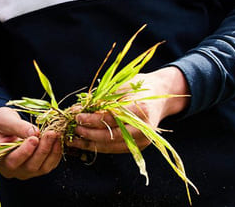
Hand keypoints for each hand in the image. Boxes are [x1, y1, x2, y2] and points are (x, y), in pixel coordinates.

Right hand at [0, 106, 60, 179]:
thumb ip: (18, 126)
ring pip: (42, 168)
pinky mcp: (37, 167)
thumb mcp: (4, 120)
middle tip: (51, 133)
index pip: (13, 161)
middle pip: (30, 166)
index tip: (35, 138)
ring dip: (52, 151)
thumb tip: (34, 132)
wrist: (1, 126)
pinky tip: (59, 140)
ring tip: (57, 134)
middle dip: (43, 149)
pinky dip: (56, 154)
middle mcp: (13, 170)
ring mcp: (25, 171)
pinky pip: (49, 165)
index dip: (25, 151)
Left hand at [69, 66, 189, 153]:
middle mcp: (144, 129)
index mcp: (141, 110)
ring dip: (91, 144)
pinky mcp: (139, 146)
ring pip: (112, 146)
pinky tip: (85, 143)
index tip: (77, 115)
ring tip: (73, 140)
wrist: (161, 94)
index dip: (92, 119)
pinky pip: (115, 148)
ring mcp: (143, 141)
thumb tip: (79, 109)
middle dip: (89, 134)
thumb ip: (103, 99)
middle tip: (73, 129)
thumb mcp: (121, 86)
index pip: (112, 118)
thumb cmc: (139, 86)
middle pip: (111, 136)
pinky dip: (99, 146)